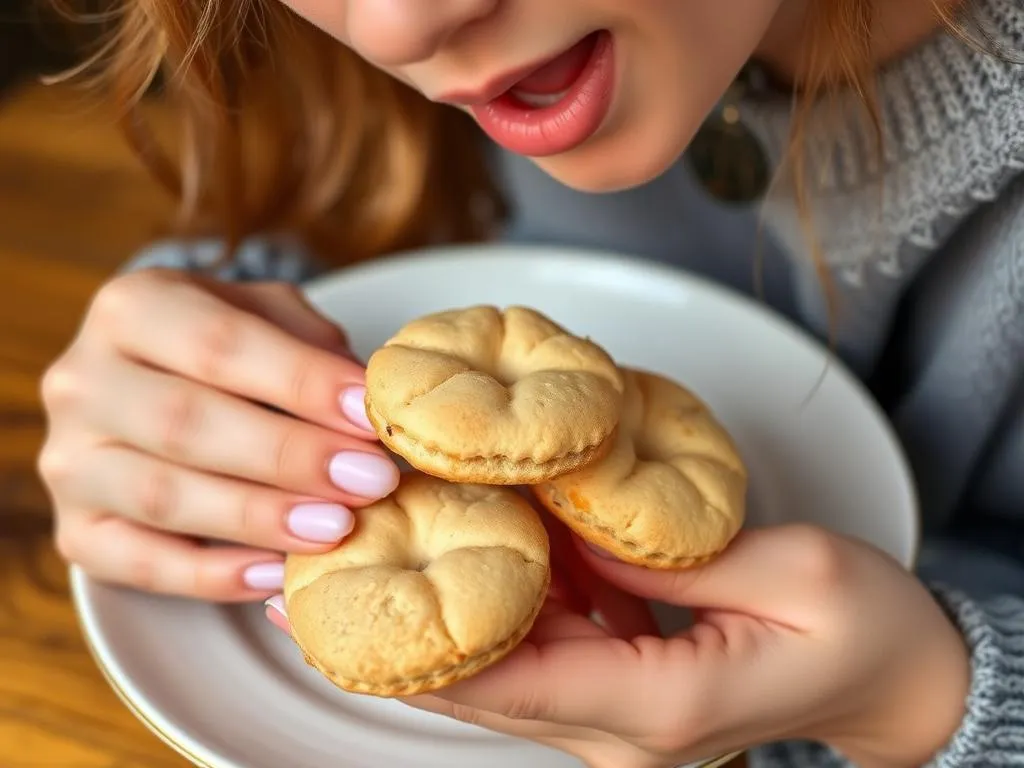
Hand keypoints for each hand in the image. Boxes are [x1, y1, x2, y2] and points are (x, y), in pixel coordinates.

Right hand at [39, 268, 399, 600]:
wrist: (153, 393)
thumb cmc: (228, 352)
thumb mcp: (269, 319)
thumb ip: (311, 348)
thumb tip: (365, 404)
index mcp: (132, 308)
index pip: (219, 343)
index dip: (300, 381)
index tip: (368, 414)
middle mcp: (83, 380)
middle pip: (185, 423)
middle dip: (289, 455)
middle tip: (369, 480)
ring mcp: (68, 460)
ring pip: (162, 496)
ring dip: (258, 517)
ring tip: (336, 527)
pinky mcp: (74, 529)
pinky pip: (140, 564)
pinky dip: (213, 575)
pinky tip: (278, 573)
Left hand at [405, 526, 970, 767]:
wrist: (896, 680)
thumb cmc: (864, 626)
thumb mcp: (790, 570)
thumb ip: (670, 557)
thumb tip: (572, 523)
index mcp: (664, 704)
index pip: (514, 684)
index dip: (422, 649)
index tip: (350, 613)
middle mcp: (625, 730)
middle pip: (490, 683)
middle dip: (413, 623)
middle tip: (350, 556)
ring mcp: (619, 721)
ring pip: (508, 669)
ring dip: (451, 611)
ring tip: (394, 539)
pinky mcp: (623, 695)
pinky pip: (545, 653)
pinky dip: (507, 606)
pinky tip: (481, 545)